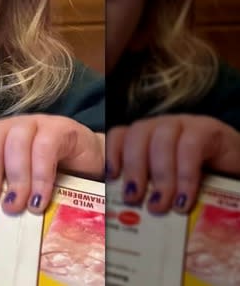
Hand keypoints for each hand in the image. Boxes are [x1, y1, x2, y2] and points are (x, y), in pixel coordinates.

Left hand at [0, 114, 103, 214]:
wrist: (92, 164)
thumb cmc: (53, 176)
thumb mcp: (24, 184)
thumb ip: (7, 191)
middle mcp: (14, 127)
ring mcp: (37, 124)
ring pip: (17, 141)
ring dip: (15, 177)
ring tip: (16, 204)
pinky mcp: (61, 129)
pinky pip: (45, 148)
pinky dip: (40, 176)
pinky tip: (39, 198)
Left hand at [106, 114, 239, 213]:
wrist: (236, 170)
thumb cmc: (199, 179)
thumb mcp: (168, 183)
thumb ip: (148, 190)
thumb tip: (125, 215)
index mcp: (145, 136)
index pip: (119, 134)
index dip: (112, 154)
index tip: (111, 178)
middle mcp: (160, 126)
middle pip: (137, 136)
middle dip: (133, 170)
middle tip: (133, 200)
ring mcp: (183, 123)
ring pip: (162, 142)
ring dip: (159, 176)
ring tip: (159, 205)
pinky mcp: (206, 129)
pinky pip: (190, 148)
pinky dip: (185, 176)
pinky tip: (183, 200)